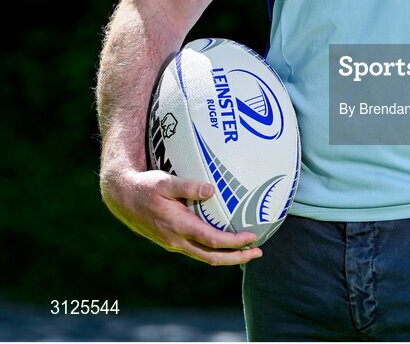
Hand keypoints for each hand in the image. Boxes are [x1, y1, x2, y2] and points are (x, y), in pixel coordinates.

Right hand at [101, 168, 261, 264]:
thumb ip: (188, 186)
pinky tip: (223, 242)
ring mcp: (174, 243)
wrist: (122, 198)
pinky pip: (197, 250)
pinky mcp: (172, 240)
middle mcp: (177, 240)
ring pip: (205, 256)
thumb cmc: (145, 187)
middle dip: (236, 257)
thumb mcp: (165, 181)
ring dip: (226, 256)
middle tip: (257, 252)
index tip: (252, 238)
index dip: (234, 242)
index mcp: (179, 227)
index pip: (213, 241)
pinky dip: (214, 249)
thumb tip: (211, 190)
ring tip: (246, 250)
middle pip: (212, 256)